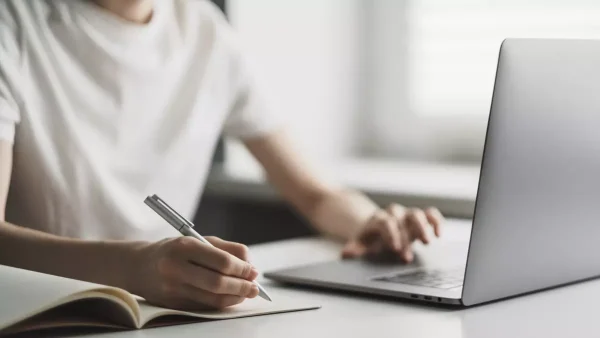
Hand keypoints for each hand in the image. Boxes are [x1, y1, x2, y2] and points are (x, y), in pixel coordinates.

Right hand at [131, 236, 258, 310]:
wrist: (137, 266)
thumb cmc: (174, 250)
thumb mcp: (197, 240)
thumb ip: (225, 249)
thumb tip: (249, 264)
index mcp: (184, 247)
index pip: (222, 261)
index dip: (242, 269)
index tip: (253, 271)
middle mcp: (176, 268)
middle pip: (218, 282)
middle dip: (242, 286)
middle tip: (254, 286)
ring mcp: (173, 288)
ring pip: (212, 298)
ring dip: (235, 297)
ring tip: (247, 292)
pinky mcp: (173, 304)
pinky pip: (204, 306)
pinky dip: (222, 303)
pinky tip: (232, 298)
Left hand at [341, 204, 443, 262]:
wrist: (377, 228)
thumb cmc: (370, 238)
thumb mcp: (360, 243)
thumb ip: (354, 248)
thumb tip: (346, 254)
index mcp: (377, 219)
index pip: (385, 222)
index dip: (391, 234)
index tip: (395, 248)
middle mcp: (393, 214)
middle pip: (401, 219)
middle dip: (405, 237)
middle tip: (407, 255)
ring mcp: (407, 215)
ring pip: (417, 214)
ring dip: (423, 227)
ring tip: (427, 242)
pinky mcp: (420, 218)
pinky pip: (430, 214)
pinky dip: (436, 221)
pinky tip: (439, 234)